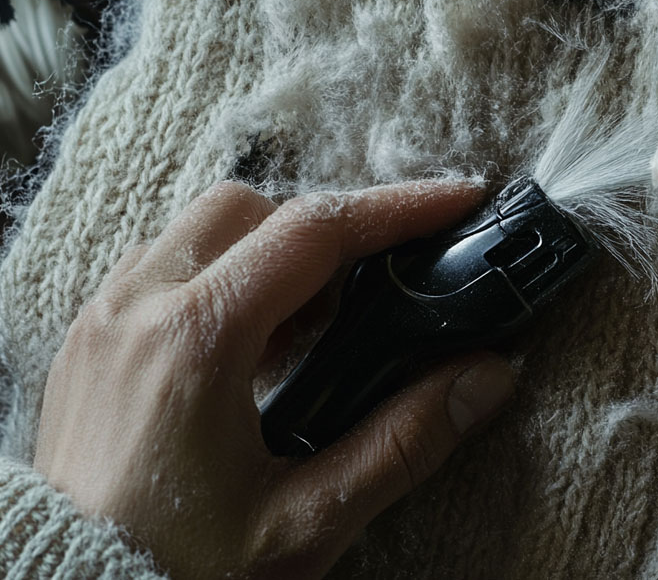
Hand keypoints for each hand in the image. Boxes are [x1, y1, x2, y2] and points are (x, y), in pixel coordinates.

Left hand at [34, 181, 514, 578]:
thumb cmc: (176, 570)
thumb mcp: (307, 519)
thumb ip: (404, 442)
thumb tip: (485, 378)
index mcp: (196, 342)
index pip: (313, 233)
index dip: (398, 209)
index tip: (457, 200)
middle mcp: (139, 309)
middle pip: (252, 207)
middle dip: (327, 227)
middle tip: (379, 281)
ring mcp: (102, 320)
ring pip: (200, 227)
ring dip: (269, 248)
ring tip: (316, 320)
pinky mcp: (87, 342)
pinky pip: (161, 264)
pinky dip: (220, 273)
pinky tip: (252, 339)